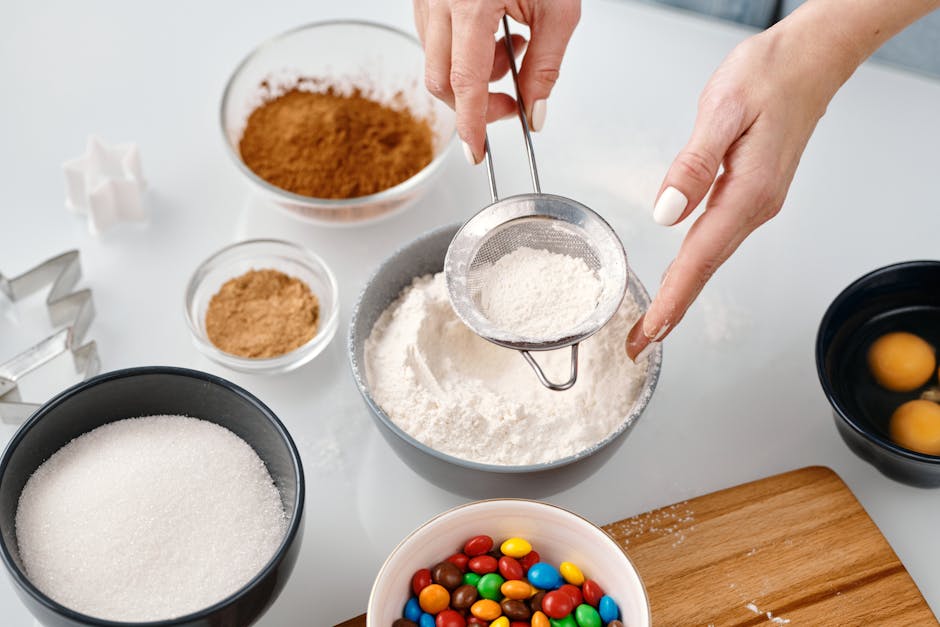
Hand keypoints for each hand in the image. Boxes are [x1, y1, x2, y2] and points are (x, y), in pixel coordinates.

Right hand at [413, 0, 579, 162]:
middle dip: (474, 103)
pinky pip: (434, 40)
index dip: (470, 124)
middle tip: (512, 102)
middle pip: (441, 80)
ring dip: (472, 75)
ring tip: (512, 49)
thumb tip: (536, 112)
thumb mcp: (558, 9)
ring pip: (436, 62)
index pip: (465, 82)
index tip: (476, 151)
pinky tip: (493, 35)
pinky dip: (462, 54)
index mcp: (472, 3)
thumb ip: (546, 66)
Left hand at [625, 14, 861, 360]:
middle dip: (672, 309)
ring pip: (711, 257)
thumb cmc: (770, 75)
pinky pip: (717, 240)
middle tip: (640, 343)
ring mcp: (756, 203)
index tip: (650, 331)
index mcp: (747, 193)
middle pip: (705, 269)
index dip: (672, 299)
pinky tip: (682, 276)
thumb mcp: (723, 110)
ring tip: (654, 321)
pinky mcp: (751, 193)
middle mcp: (755, 206)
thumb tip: (667, 211)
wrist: (811, 60)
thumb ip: (694, 164)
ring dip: (682, 292)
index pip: (700, 259)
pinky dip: (695, 265)